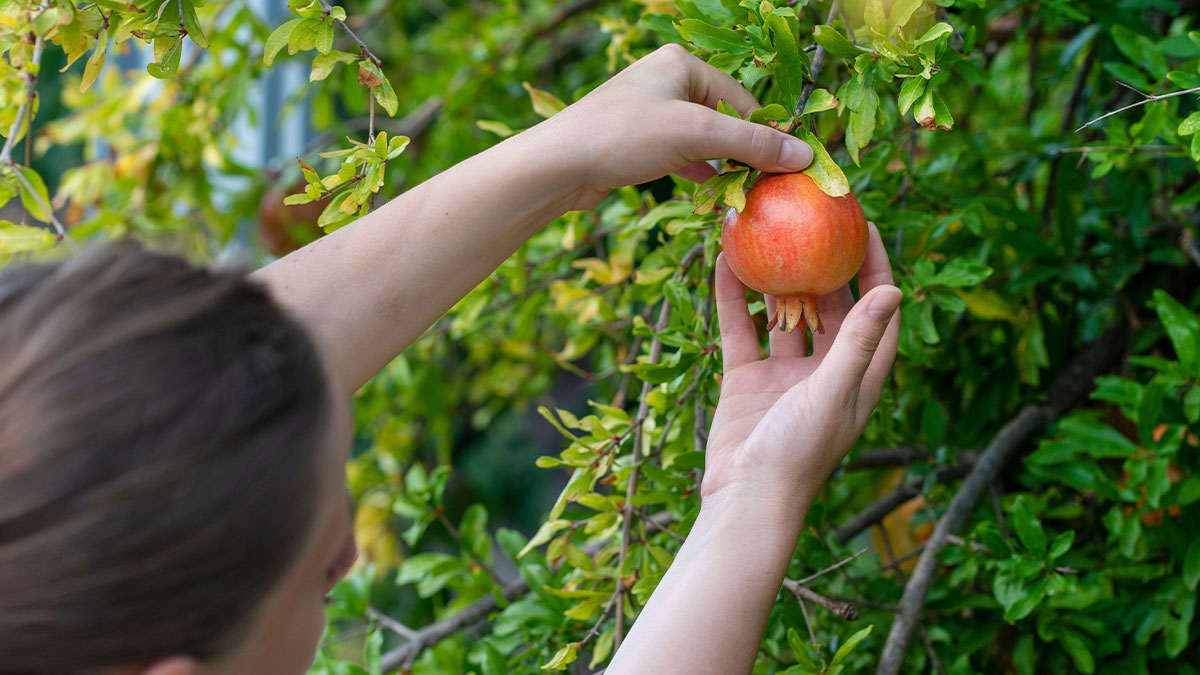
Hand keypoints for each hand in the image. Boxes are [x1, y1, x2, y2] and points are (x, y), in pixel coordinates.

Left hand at [539, 44, 815, 209]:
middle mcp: (667, 82)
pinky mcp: (638, 143)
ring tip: (743, 194)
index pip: (742, 99)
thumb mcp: (695, 135)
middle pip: (724, 119)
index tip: (790, 170)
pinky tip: (713, 194)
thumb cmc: (624, 137)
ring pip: (703, 140)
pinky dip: (698, 173)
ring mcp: (651, 113)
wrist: (558, 166)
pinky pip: (681, 155)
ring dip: (722, 167)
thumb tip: (803, 155)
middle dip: (744, 153)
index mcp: (682, 64)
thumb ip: (750, 144)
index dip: (766, 136)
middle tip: (767, 187)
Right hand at [702, 223, 901, 510]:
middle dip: (825, 265)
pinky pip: (740, 331)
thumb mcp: (834, 391)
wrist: (745, 500)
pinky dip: (733, 299)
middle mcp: (825, 373)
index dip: (877, 270)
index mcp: (859, 378)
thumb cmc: (800, 453)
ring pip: (783, 315)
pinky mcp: (746, 380)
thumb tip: (894, 290)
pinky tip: (723, 263)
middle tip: (815, 220)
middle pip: (831, 308)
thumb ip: (858, 341)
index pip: (877, 314)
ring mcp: (783, 376)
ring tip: (769, 233)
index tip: (866, 227)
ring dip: (776, 279)